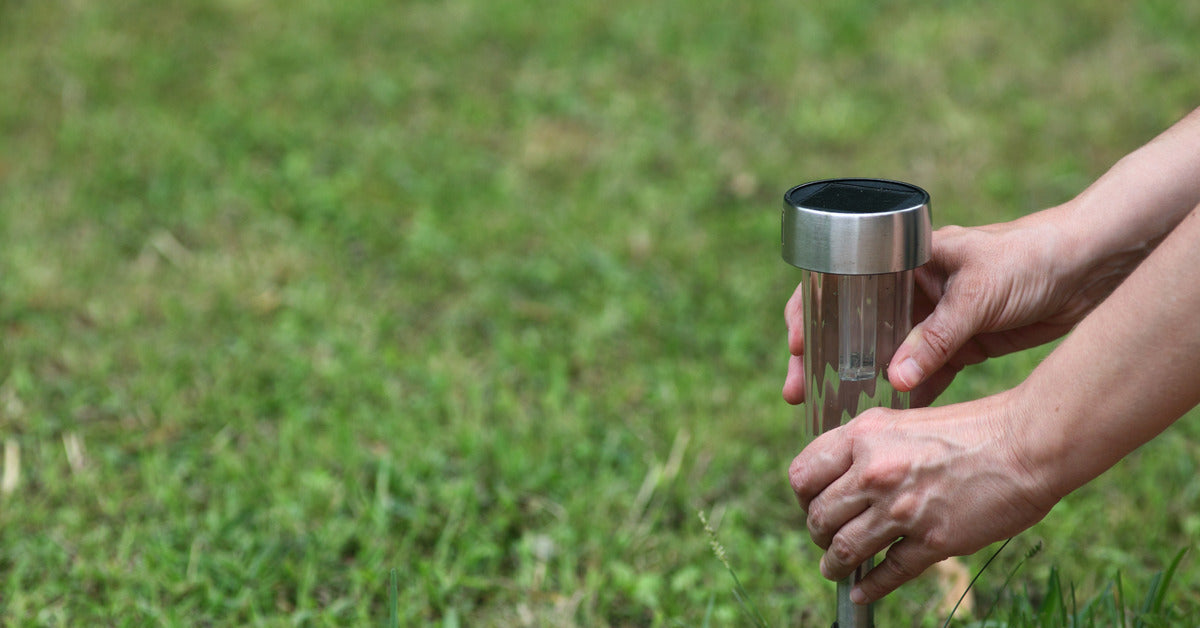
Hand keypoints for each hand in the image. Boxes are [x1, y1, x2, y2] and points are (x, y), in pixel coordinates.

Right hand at [784, 215, 1126, 407]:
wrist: (1092, 265)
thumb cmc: (1031, 256)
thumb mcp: (977, 293)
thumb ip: (937, 337)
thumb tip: (893, 381)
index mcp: (904, 257)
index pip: (838, 279)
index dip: (807, 311)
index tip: (794, 345)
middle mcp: (911, 286)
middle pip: (851, 323)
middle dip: (822, 357)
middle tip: (798, 390)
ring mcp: (933, 318)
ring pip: (883, 352)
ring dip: (860, 381)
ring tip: (832, 412)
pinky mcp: (960, 343)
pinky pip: (923, 373)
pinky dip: (907, 394)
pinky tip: (888, 418)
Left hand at [788, 393, 1055, 602]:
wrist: (1026, 444)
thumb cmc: (972, 429)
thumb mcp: (905, 422)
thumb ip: (870, 447)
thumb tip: (841, 478)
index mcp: (864, 436)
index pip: (803, 474)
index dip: (802, 495)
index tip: (811, 505)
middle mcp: (875, 471)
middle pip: (818, 515)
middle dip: (816, 532)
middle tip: (825, 538)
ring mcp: (902, 508)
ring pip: (844, 548)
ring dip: (833, 565)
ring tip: (834, 570)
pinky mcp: (932, 540)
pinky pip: (887, 572)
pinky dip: (870, 587)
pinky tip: (862, 593)